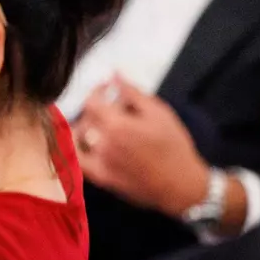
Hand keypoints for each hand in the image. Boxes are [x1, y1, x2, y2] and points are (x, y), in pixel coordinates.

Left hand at [73, 78, 207, 217]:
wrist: (181, 184)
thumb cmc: (174, 147)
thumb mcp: (159, 113)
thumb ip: (133, 93)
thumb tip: (115, 75)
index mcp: (117, 126)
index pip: (91, 102)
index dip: (96, 91)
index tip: (106, 88)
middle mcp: (102, 144)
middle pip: (85, 118)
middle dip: (96, 108)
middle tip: (111, 106)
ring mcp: (99, 162)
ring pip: (79, 137)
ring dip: (86, 125)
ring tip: (103, 123)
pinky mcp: (100, 177)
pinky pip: (78, 159)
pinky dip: (78, 147)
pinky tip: (88, 141)